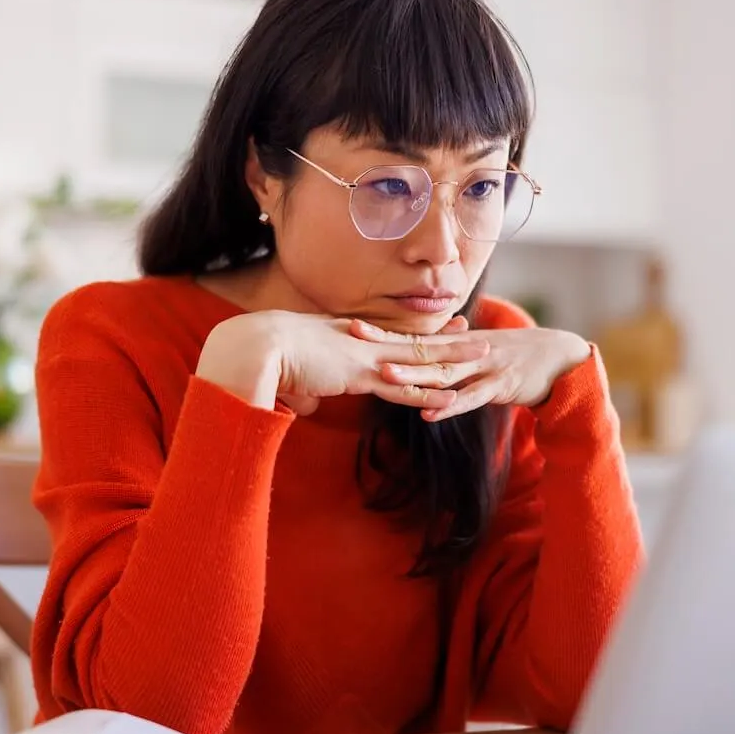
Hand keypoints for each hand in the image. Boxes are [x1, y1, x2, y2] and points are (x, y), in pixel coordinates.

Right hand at [197, 311, 487, 414]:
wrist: (252, 350)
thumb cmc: (261, 360)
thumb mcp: (288, 379)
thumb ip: (303, 392)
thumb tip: (303, 406)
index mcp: (342, 341)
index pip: (385, 337)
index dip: (411, 335)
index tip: (432, 327)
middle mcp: (358, 344)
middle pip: (410, 341)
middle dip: (443, 339)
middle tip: (472, 330)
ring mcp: (363, 358)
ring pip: (417, 359)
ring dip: (451, 360)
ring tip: (482, 355)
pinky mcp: (359, 377)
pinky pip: (402, 387)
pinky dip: (427, 393)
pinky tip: (452, 396)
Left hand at [350, 320, 590, 420]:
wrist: (560, 357)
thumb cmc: (516, 357)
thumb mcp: (480, 353)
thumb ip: (452, 357)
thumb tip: (422, 362)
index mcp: (457, 343)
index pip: (413, 337)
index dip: (384, 333)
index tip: (351, 326)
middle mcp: (465, 351)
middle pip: (420, 348)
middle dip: (387, 344)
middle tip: (353, 338)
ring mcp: (483, 367)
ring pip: (442, 371)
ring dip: (413, 374)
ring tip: (384, 376)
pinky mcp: (501, 385)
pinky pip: (472, 397)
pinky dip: (450, 405)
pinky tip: (429, 413)